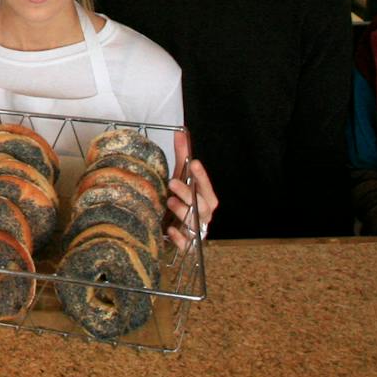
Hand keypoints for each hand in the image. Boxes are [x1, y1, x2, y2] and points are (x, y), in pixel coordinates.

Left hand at [164, 130, 217, 247]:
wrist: (172, 229)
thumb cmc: (180, 201)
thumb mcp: (181, 178)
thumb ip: (182, 157)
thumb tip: (180, 132)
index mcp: (206, 199)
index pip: (207, 187)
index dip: (201, 176)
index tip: (193, 163)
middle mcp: (204, 216)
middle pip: (202, 205)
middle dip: (189, 193)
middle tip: (172, 182)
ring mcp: (195, 231)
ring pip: (195, 223)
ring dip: (183, 212)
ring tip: (169, 201)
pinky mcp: (185, 245)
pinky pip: (186, 244)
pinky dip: (179, 238)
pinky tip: (169, 231)